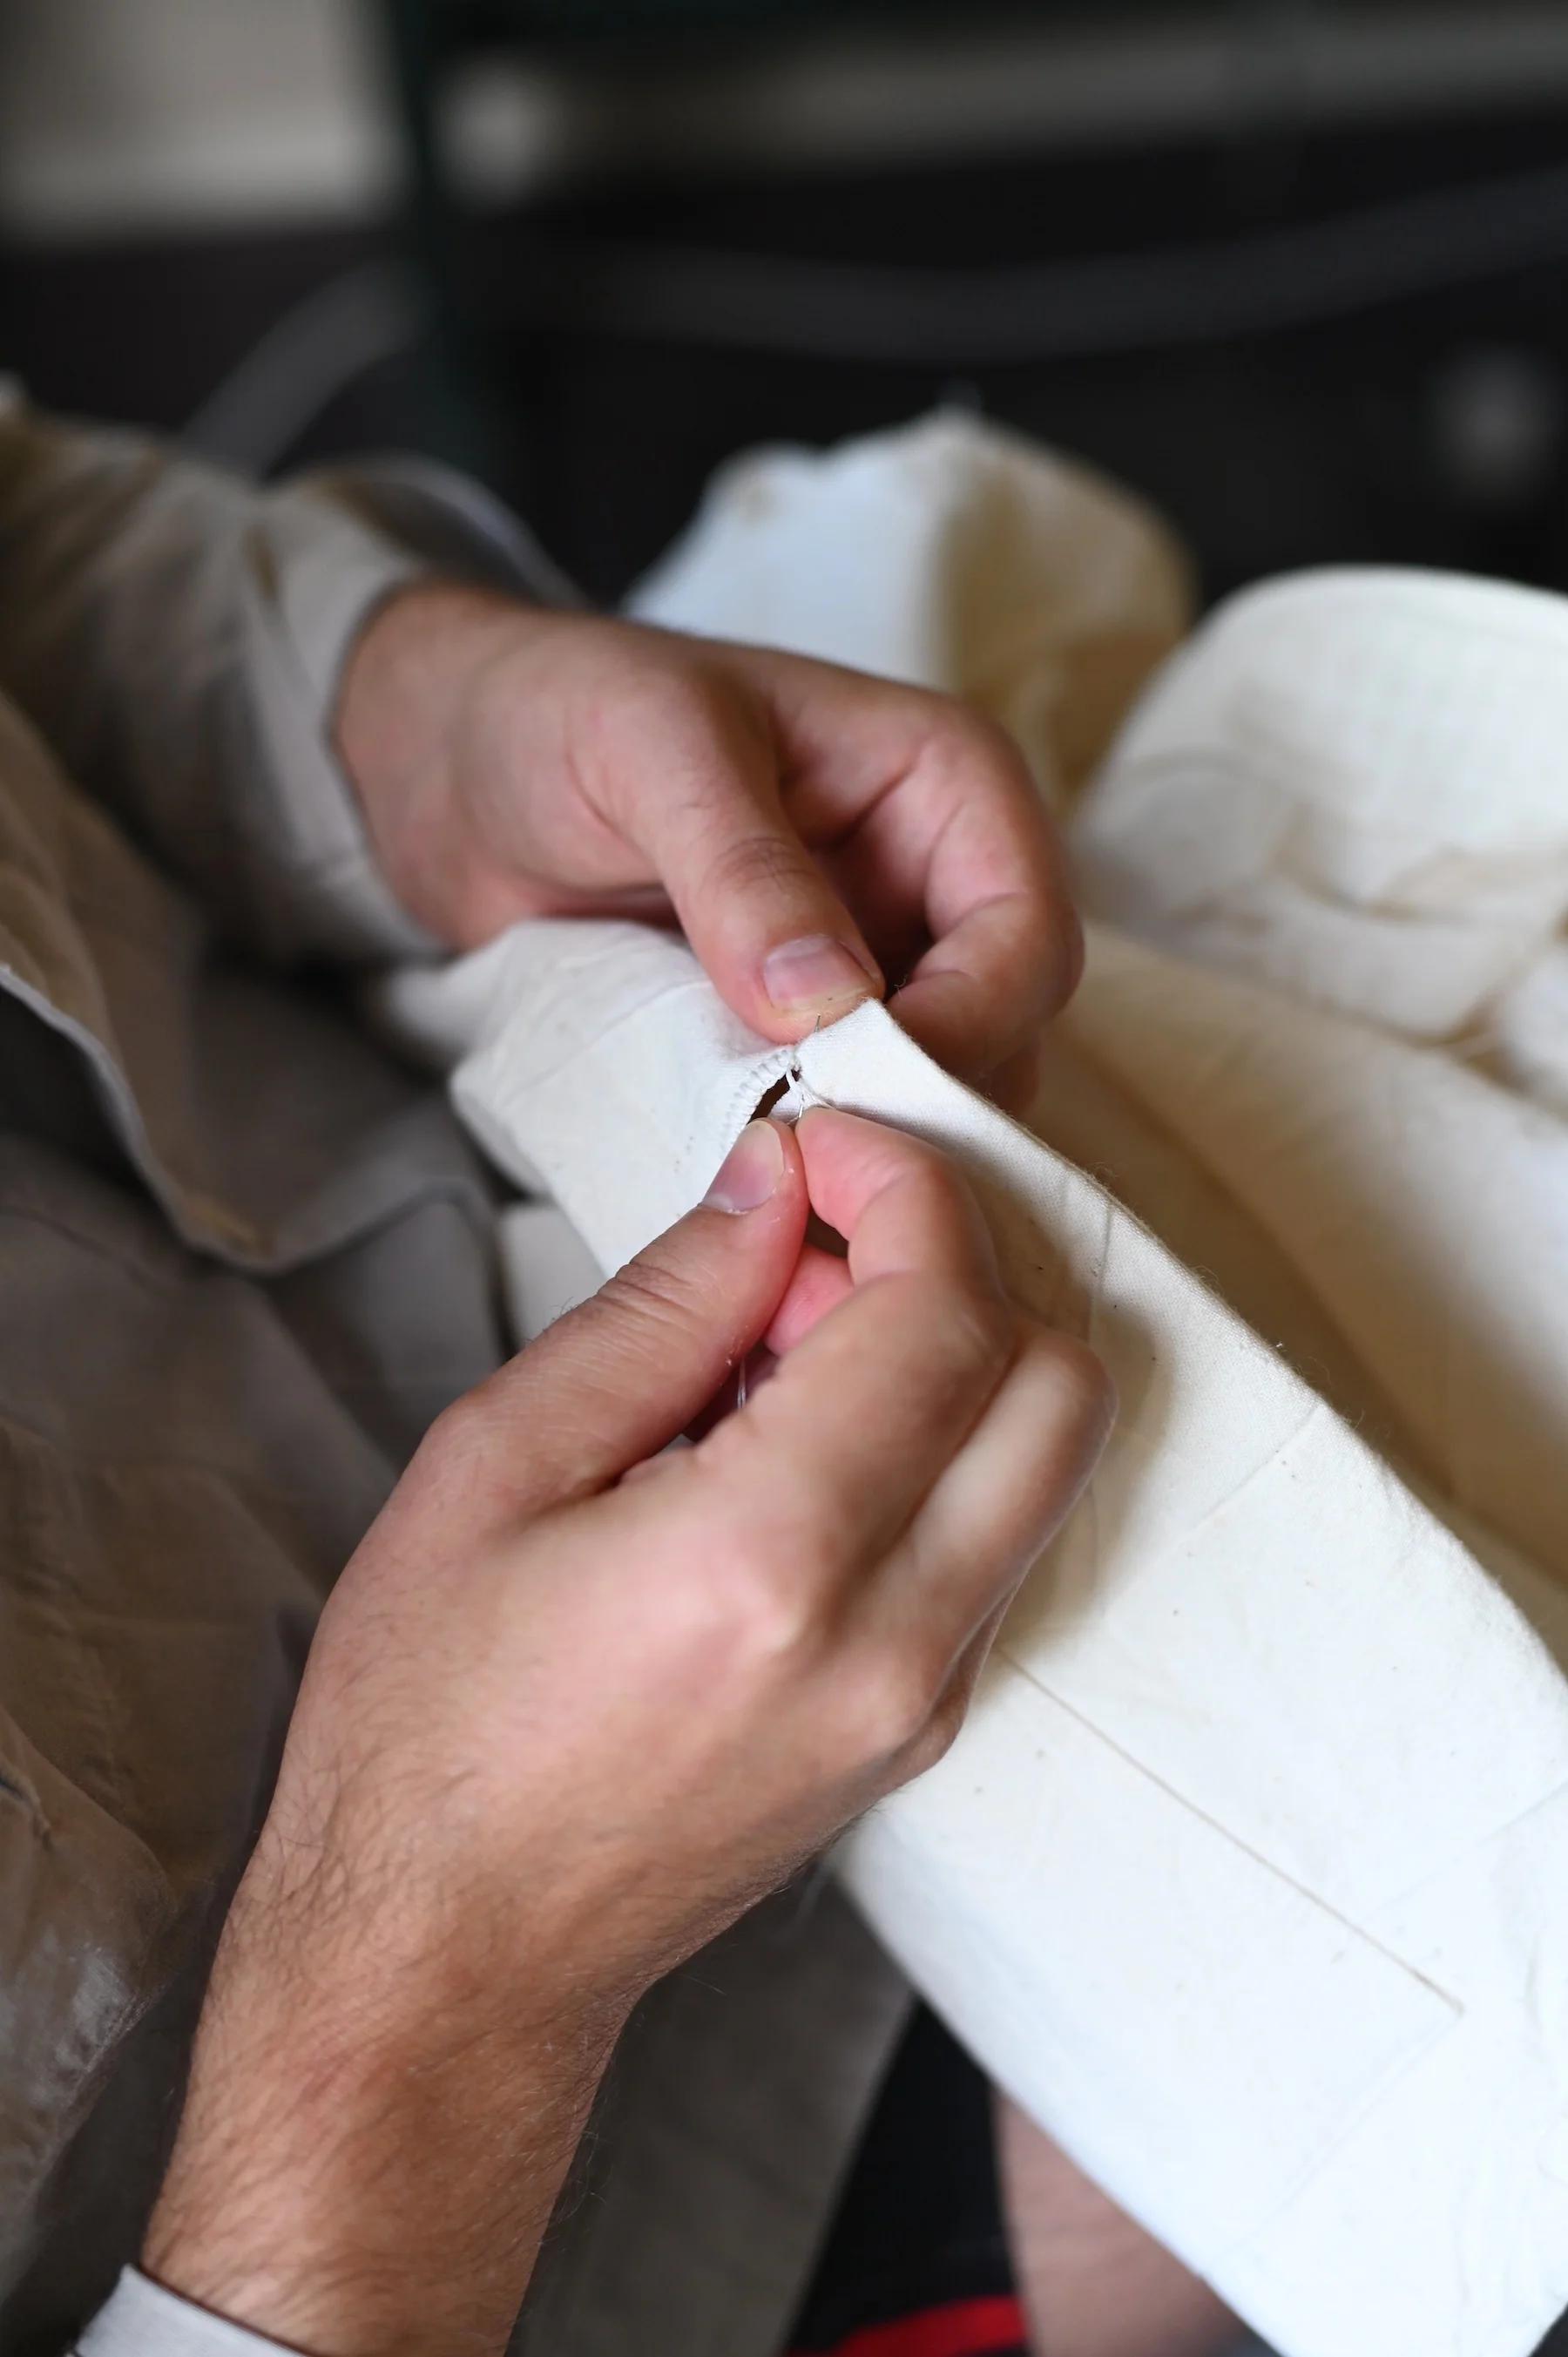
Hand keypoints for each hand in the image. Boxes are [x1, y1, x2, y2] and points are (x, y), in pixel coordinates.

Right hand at [144, 1112, 1109, 2355]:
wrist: (455, 1956)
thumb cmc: (428, 1725)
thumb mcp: (496, 1467)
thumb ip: (662, 1308)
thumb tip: (772, 1189)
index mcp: (771, 1562)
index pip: (946, 1313)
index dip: (904, 1186)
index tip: (826, 1144)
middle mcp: (891, 1640)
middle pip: (1054, 1376)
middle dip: (957, 1260)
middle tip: (809, 1249)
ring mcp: (927, 1698)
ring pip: (1047, 1455)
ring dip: (955, 1351)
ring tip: (784, 1353)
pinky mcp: (926, 1727)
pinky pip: (996, 1533)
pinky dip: (940, 1442)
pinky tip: (798, 1444)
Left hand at [337, 586, 1080, 1095]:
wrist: (451, 768)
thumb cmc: (556, 712)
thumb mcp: (646, 754)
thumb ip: (741, 868)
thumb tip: (831, 1000)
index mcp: (945, 782)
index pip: (1026, 936)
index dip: (965, 1026)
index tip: (850, 1090)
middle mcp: (936, 880)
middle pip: (1005, 1033)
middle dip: (921, 1103)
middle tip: (803, 1152)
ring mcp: (878, 966)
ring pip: (940, 1094)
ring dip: (867, 1139)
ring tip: (764, 1167)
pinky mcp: (810, 1035)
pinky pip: (854, 1115)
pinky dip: (814, 1153)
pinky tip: (747, 1175)